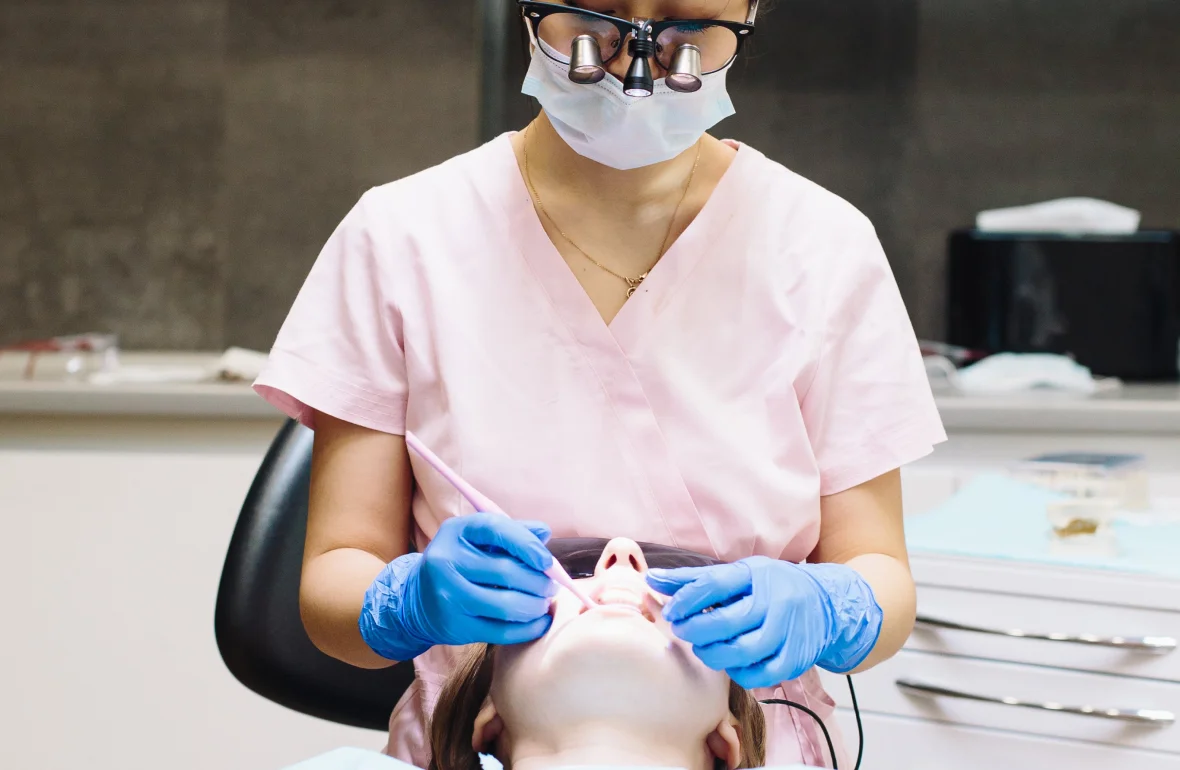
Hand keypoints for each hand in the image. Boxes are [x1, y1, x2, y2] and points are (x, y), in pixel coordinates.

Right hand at [359, 512, 556, 659]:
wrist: (416, 600)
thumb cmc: (458, 563)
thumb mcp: (477, 540)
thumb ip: (512, 533)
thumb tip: (544, 533)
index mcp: (455, 532)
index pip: (495, 529)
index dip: (526, 544)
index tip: (547, 561)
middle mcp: (446, 562)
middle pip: (505, 572)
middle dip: (538, 581)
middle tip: (551, 586)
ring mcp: (448, 597)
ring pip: (507, 605)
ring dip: (536, 605)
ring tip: (543, 602)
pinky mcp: (455, 627)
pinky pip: (502, 632)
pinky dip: (529, 628)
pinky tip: (539, 622)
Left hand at [646, 557, 881, 688]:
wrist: (827, 603)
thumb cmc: (771, 587)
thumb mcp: (738, 574)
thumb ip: (694, 579)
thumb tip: (652, 579)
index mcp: (756, 575)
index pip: (714, 585)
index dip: (686, 600)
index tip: (669, 610)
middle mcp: (774, 602)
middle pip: (726, 622)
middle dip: (695, 631)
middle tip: (682, 632)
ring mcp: (787, 632)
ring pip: (741, 652)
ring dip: (713, 655)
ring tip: (704, 648)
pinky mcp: (795, 659)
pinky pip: (759, 675)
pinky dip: (738, 672)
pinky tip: (731, 662)